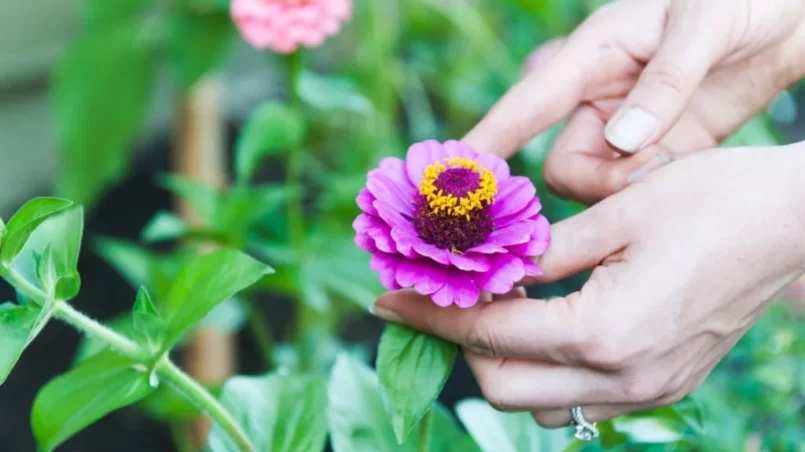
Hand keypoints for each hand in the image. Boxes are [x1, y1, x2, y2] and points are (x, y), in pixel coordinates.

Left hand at [372, 144, 804, 425]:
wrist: (794, 226)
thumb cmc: (712, 203)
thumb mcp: (614, 215)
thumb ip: (538, 251)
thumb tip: (479, 264)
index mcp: (603, 332)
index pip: (487, 333)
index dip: (430, 315)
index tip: (387, 299)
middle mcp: (621, 377)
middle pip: (503, 386)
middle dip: (460, 344)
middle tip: (443, 299)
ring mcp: (645, 390)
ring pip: (539, 403)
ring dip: (502, 361)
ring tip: (492, 308)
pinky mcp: (661, 385)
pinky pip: (580, 400)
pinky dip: (545, 370)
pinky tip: (543, 325)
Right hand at [463, 0, 804, 203]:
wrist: (785, 20)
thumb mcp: (704, 25)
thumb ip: (665, 82)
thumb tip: (624, 140)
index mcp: (591, 56)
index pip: (525, 105)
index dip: (488, 142)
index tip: (453, 179)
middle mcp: (596, 99)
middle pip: (562, 167)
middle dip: (598, 181)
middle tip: (649, 167)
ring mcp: (624, 130)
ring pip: (595, 186)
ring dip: (629, 189)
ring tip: (675, 161)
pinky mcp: (655, 153)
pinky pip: (632, 191)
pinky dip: (650, 193)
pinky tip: (685, 167)